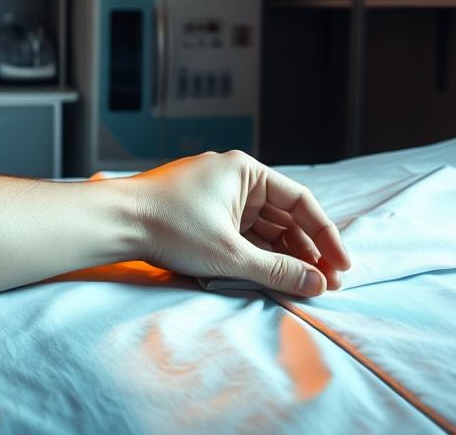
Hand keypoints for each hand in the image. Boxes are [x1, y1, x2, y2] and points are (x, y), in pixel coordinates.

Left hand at [125, 150, 350, 297]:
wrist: (113, 223)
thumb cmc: (168, 227)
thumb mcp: (230, 254)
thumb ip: (277, 270)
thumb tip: (317, 283)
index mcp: (244, 171)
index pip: (300, 202)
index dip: (325, 236)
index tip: (342, 266)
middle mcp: (232, 177)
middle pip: (283, 216)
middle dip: (305, 250)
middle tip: (326, 284)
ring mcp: (214, 195)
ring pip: (261, 227)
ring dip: (282, 255)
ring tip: (303, 285)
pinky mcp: (199, 213)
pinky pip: (238, 232)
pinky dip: (256, 253)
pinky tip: (271, 276)